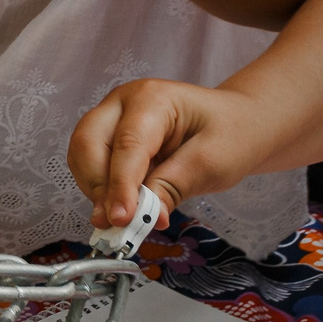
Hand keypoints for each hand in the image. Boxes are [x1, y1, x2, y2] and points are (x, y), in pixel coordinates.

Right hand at [68, 76, 266, 228]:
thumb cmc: (232, 135)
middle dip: (98, 185)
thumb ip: (174, 187)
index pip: (126, 143)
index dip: (120, 184)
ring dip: (95, 189)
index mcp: (152, 99)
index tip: (120, 219)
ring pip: (83, 154)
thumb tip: (146, 218)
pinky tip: (121, 206)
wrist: (239, 123)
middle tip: (114, 222)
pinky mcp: (110, 136)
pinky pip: (92, 164)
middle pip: (89, 142)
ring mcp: (113, 117)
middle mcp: (123, 102)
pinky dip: (100, 189)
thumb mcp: (213, 163)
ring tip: (120, 219)